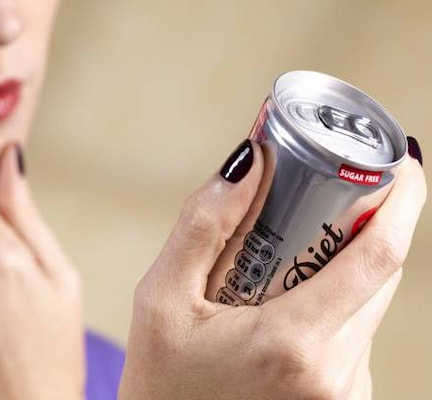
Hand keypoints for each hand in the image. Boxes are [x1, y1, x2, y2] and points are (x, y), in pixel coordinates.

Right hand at [119, 140, 425, 399]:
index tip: (397, 163)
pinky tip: (281, 307)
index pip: (379, 257)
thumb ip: (204, 224)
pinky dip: (333, 305)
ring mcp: (343, 396)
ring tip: (281, 261)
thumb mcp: (161, 298)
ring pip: (369, 305)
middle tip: (319, 196)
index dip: (402, 200)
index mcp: (291, 343)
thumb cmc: (162, 382)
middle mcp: (333, 375)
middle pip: (380, 275)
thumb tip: (252, 158)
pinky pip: (356, 336)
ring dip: (341, 266)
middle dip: (362, 224)